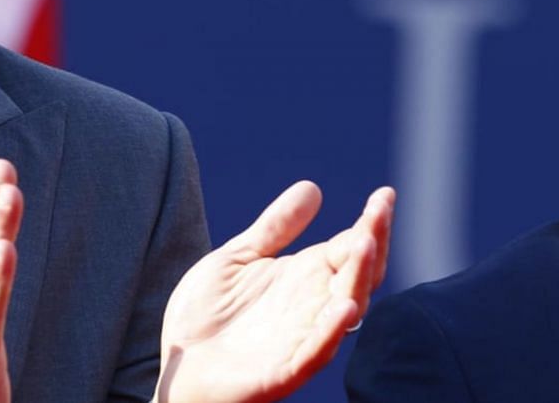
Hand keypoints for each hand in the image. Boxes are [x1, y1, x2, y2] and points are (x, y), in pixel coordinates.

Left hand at [156, 183, 395, 402]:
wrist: (174, 369)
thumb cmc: (205, 317)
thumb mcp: (239, 258)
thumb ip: (274, 227)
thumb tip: (312, 187)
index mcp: (307, 277)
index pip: (352, 247)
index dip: (371, 222)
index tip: (384, 195)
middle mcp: (313, 306)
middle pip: (360, 274)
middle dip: (374, 241)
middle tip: (380, 209)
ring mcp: (302, 338)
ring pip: (345, 309)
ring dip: (359, 278)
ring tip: (366, 243)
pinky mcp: (283, 371)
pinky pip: (315, 352)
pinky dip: (331, 331)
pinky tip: (343, 307)